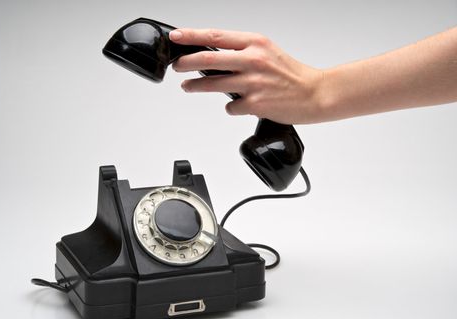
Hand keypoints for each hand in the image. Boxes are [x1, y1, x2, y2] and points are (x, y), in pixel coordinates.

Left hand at [169, 28, 325, 123]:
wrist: (315, 94)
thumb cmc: (291, 74)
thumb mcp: (267, 52)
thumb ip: (242, 52)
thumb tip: (213, 57)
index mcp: (255, 43)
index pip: (215, 36)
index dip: (191, 36)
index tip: (176, 38)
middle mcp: (252, 60)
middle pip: (207, 60)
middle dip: (185, 63)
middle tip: (177, 67)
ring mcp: (253, 83)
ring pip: (212, 84)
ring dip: (195, 86)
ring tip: (188, 87)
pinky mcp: (255, 104)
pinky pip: (230, 107)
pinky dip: (231, 107)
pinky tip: (240, 106)